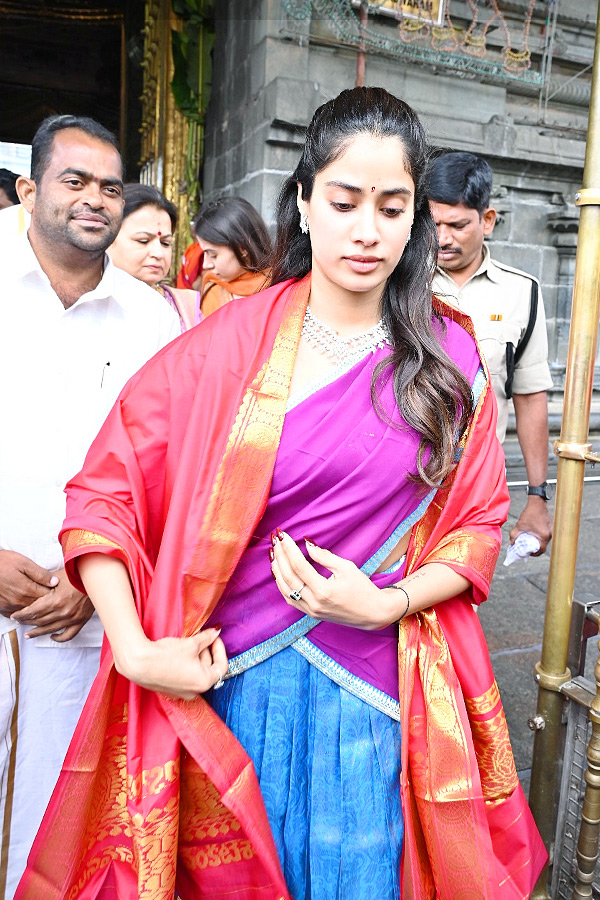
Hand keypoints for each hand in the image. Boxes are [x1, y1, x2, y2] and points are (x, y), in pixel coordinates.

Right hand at [0, 550, 59, 617]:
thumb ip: (40, 573)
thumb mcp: (23, 562)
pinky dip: (26, 612)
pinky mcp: (3, 608)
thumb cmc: (3, 562)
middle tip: (57, 597)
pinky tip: (30, 607)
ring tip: (46, 603)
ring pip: (30, 612)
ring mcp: (10, 606)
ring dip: (39, 608)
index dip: (56, 593)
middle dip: (50, 602)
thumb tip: (55, 582)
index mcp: (26, 589)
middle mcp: (19, 601)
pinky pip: (18, 615)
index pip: (48, 596)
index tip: (62, 590)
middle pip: (40, 606)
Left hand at [10, 567, 93, 640]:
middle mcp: (63, 612)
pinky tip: (52, 636)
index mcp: (55, 600)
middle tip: (20, 623)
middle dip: (27, 622)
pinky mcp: (81, 620)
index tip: (15, 616)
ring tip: (29, 635)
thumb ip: (44, 584)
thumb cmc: (78, 573)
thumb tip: (33, 589)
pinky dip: (59, 638)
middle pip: (39, 621)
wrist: (97, 577)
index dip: (22, 614)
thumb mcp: (58, 576)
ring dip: (37, 633)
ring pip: (50, 629)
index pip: (33, 611)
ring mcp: (72, 618)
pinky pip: (68, 635)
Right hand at [121, 629, 228, 700]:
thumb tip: (217, 631)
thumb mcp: (191, 643)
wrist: (139, 664)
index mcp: (204, 682)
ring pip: (197, 672)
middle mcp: (195, 692)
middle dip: (206, 650)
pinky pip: (185, 676)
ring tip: (188, 642)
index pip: (221, 666)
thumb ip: (207, 638)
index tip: (214, 637)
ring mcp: (182, 693)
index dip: (220, 649)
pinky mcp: (171, 690)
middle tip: (199, 636)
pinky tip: (179, 652)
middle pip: (208, 668)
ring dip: (196, 656)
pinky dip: (187, 664)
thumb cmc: (166, 656)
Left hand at [270, 530, 397, 629]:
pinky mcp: (311, 614)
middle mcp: (314, 603)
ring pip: (285, 590)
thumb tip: (307, 545)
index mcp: (324, 590)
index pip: (299, 566)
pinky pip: (291, 599)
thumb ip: (324, 556)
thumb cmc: (362, 588)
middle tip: (275, 541)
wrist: (372, 613)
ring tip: (274, 554)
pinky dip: (282, 585)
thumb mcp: (346, 567)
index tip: (284, 535)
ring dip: (277, 571)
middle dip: (280, 557)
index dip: (289, 549)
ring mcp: (311, 610)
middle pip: (289, 577)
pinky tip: (280, 572)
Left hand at [509, 496, 552, 554]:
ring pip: (544, 541)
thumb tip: (512, 544)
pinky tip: (534, 535)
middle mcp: (550, 534)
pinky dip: (540, 537)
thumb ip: (514, 536)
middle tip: (528, 548)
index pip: (541, 551)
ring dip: (538, 542)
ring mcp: (552, 530)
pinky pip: (546, 535)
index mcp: (544, 536)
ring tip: (529, 542)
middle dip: (535, 549)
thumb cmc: (529, 513)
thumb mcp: (519, 525)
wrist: (537, 502)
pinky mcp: (551, 527)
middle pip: (543, 546)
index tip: (528, 553)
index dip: (534, 554)